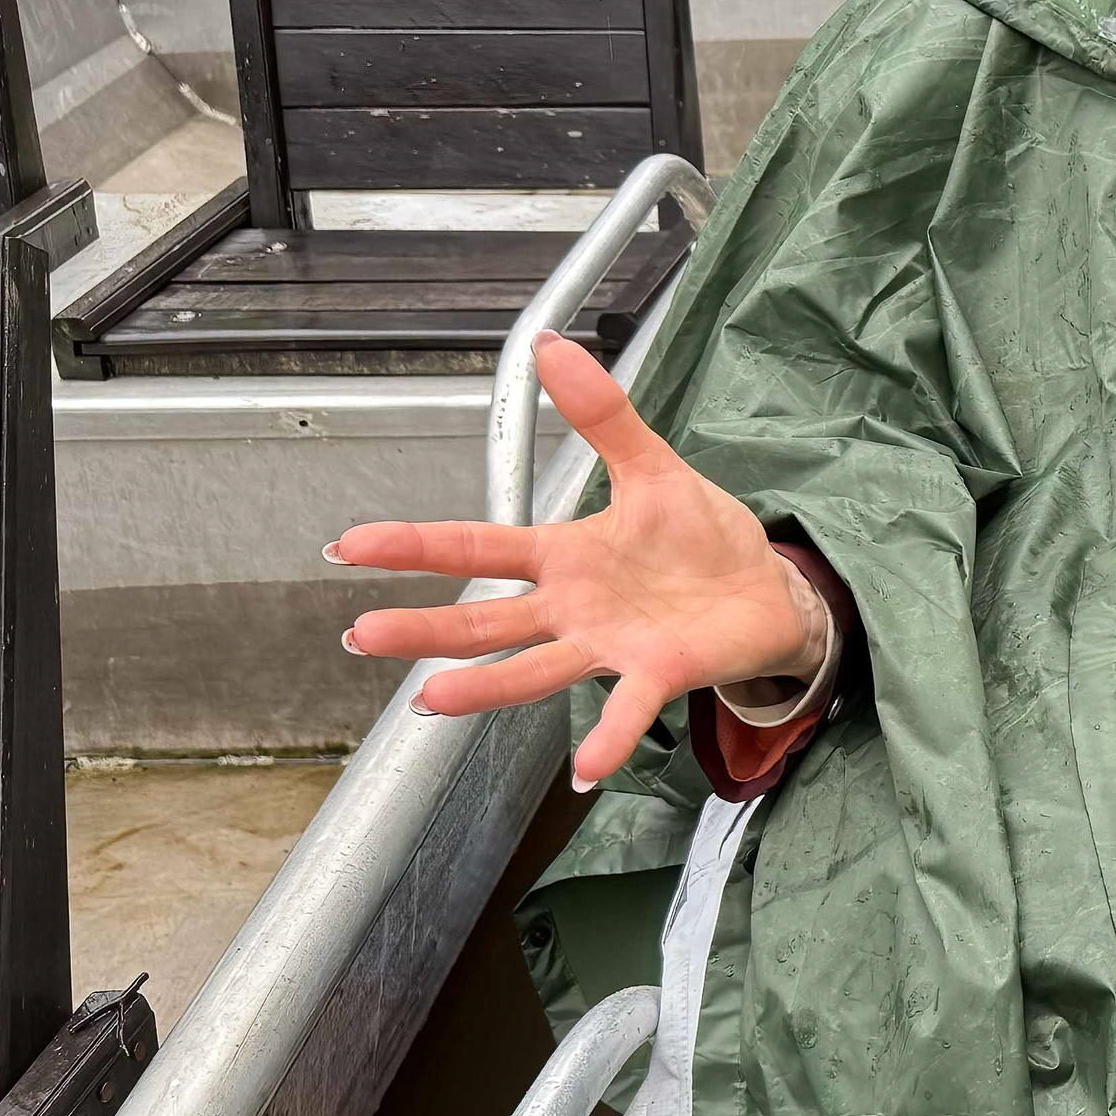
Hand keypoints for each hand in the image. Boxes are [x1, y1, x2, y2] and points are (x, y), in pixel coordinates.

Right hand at [329, 333, 816, 789]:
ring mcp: (610, 645)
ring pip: (534, 669)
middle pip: (486, 618)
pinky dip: (605, 738)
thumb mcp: (653, 467)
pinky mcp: (659, 672)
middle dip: (424, 626)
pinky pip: (626, 708)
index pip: (478, 546)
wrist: (767, 591)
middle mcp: (574, 608)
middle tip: (360, 634)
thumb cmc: (703, 539)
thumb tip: (552, 345)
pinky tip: (584, 770)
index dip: (414, 545)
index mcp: (566, 555)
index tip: (348, 545)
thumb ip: (603, 414)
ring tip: (430, 701)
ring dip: (484, 686)